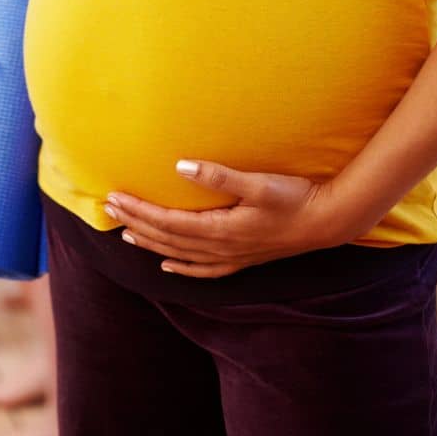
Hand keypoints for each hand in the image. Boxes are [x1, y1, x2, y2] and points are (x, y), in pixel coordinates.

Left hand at [104, 161, 350, 278]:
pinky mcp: (241, 260)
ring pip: (179, 254)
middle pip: (167, 239)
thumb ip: (219, 176)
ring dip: (150, 244)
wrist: (327, 222)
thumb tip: (180, 166)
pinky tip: (167, 264)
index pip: (168, 222)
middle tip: (109, 209)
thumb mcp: (259, 182)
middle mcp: (221, 248)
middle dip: (136, 224)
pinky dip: (181, 267)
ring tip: (125, 234)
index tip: (115, 197)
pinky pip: (202, 269)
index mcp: (221, 229)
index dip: (139, 211)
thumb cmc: (295, 197)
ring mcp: (231, 257)